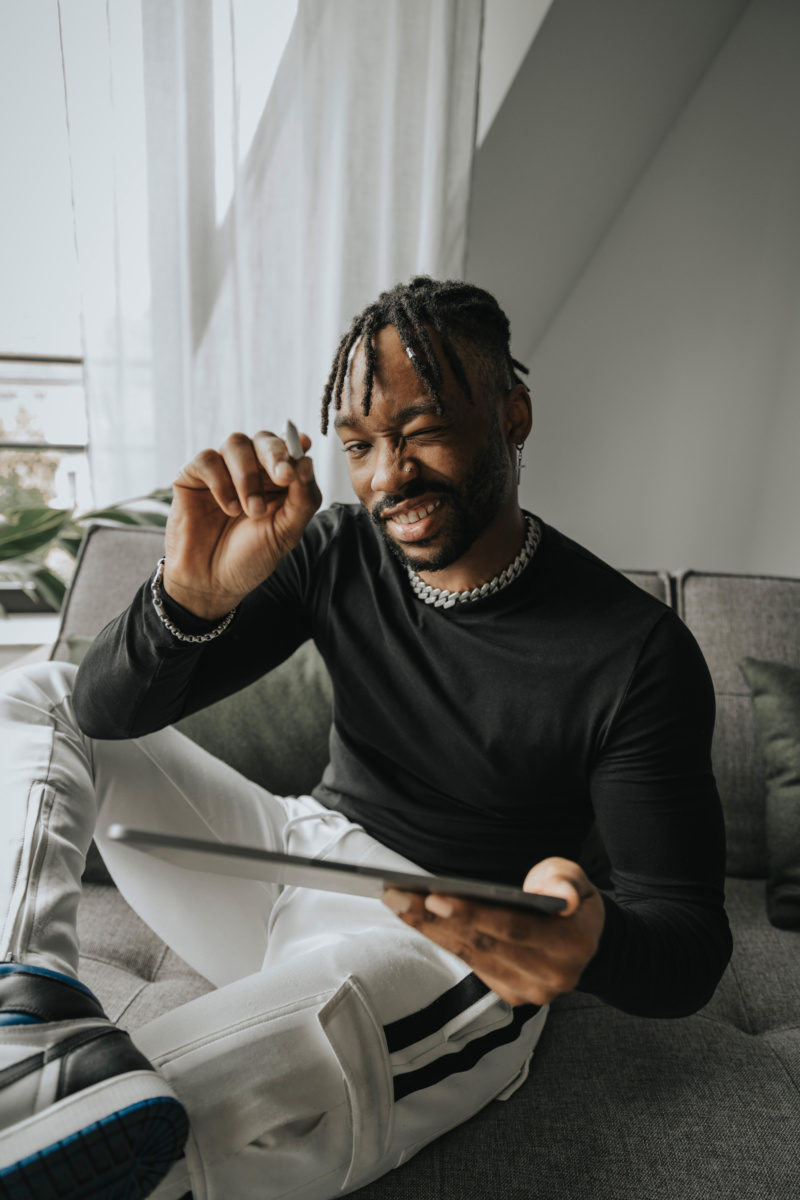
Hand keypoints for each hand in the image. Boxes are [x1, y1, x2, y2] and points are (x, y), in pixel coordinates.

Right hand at [163, 430, 321, 619]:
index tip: (304, 446)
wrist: (211, 583)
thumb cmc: (251, 558)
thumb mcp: (286, 532)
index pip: (289, 447)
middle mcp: (250, 470)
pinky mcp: (193, 477)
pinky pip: (207, 459)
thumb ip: (303, 499)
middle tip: (284, 476)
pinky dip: (221, 483)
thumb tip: (307, 462)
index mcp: (277, 480)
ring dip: (248, 476)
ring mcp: (221, 471)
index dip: (295, 444)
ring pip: (236, 443)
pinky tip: (229, 509)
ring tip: (251, 511)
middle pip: (263, 439)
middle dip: (275, 455)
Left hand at [382, 857, 604, 1006]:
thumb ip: (567, 881)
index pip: (513, 928)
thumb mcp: (577, 879)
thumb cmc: (572, 900)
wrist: (586, 944)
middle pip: (483, 944)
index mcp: (572, 944)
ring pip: (471, 956)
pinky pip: (471, 965)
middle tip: (397, 895)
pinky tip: (418, 919)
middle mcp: (551, 976)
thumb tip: (559, 895)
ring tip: (397, 902)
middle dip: (435, 919)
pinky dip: (442, 940)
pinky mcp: (512, 995)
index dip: (473, 914)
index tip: (435, 896)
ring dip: (430, 929)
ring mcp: (530, 991)